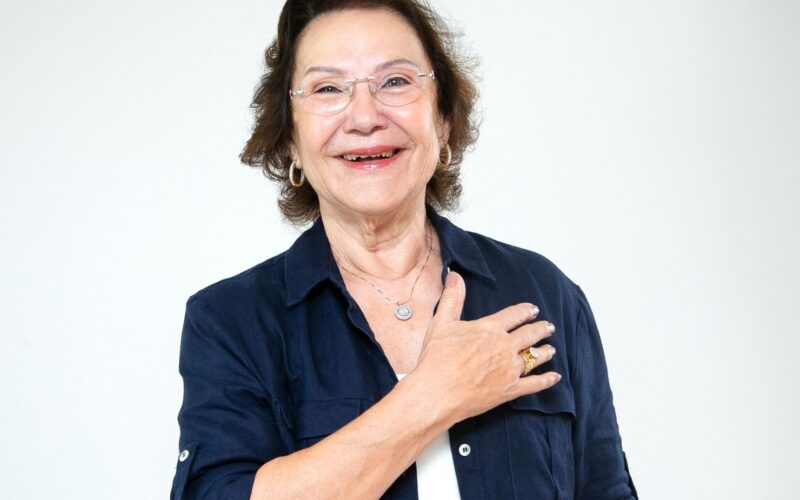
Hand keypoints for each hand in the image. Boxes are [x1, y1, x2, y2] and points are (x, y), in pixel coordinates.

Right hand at [413, 271, 560, 423]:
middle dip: (541, 329)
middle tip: (548, 327)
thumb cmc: (436, 358)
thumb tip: (455, 275)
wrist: (437, 391)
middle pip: (529, 334)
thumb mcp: (442, 322)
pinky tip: (554, 377)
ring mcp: (510, 369)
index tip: (533, 310)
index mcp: (490, 328)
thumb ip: (452, 298)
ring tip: (551, 349)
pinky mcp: (510, 390)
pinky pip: (534, 383)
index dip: (526, 311)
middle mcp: (504, 346)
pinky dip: (546, 380)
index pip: (514, 315)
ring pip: (535, 357)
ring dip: (545, 352)